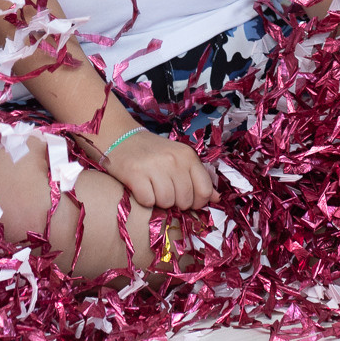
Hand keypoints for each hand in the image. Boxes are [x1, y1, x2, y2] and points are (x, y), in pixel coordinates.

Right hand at [101, 128, 216, 210]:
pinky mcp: (135, 174)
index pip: (204, 191)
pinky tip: (141, 189)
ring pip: (166, 202)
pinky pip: (148, 201)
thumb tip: (218, 198)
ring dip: (159, 202)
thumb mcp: (180, 159)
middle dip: (176, 202)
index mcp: (188, 156)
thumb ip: (199, 177)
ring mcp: (154, 166)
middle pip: (185, 200)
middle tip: (165, 190)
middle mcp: (173, 160)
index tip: (187, 199)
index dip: (197, 202)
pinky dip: (145, 200)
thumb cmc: (153, 152)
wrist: (121, 138)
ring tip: (153, 189)